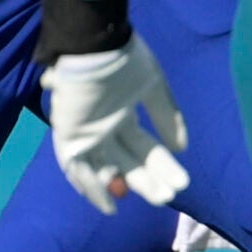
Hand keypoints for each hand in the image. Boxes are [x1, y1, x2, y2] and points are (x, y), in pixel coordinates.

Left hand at [42, 38, 189, 213]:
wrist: (94, 46)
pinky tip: (108, 205)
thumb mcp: (154, 87)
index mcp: (121, 113)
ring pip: (105, 167)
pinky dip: (91, 187)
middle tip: (168, 196)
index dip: (160, 164)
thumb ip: (167, 117)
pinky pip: (77, 168)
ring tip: (151, 198)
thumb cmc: (124, 62)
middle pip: (126, 160)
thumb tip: (182, 148)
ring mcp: (85, 131)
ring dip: (125, 185)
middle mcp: (103, 126)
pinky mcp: (69, 134)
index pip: (143, 145)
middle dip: (148, 179)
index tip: (181, 182)